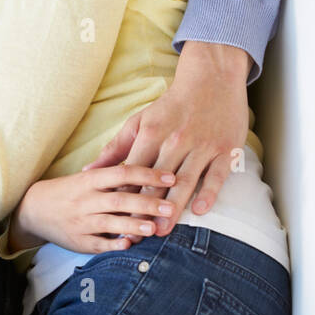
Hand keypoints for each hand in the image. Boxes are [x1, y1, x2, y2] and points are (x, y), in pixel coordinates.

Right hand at [8, 163, 178, 254]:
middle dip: (146, 203)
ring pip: (110, 222)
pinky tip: (129, 245)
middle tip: (170, 207)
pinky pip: (98, 244)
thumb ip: (113, 175)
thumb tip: (148, 168)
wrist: (33, 209)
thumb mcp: (87, 177)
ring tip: (154, 227)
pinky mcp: (78, 241)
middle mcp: (85, 199)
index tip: (171, 176)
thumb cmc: (68, 191)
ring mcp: (80, 221)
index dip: (148, 174)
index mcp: (89, 180)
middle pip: (119, 199)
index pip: (122, 173)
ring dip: (133, 225)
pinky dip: (113, 244)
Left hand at [84, 42, 251, 236]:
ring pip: (185, 182)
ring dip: (173, 208)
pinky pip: (216, 175)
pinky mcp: (225, 149)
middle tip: (135, 236)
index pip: (133, 171)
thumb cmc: (172, 104)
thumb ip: (116, 148)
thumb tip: (89, 170)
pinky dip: (209, 192)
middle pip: (157, 182)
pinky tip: (199, 210)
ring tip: (161, 231)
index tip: (114, 218)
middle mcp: (176, 140)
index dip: (123, 196)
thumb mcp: (140, 121)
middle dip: (144, 209)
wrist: (212, 78)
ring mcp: (202, 145)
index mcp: (151, 133)